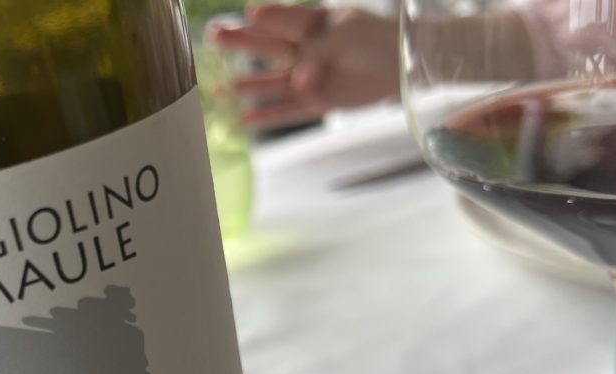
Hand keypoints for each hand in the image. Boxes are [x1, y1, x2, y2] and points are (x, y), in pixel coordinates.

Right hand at [210, 5, 400, 128]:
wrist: (401, 66)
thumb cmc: (375, 39)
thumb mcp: (345, 34)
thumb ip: (317, 53)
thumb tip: (297, 79)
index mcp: (313, 23)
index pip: (284, 18)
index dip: (268, 16)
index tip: (250, 14)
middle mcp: (305, 48)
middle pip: (267, 45)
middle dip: (241, 41)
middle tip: (214, 36)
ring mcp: (308, 77)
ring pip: (272, 82)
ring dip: (248, 84)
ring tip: (220, 89)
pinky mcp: (316, 102)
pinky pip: (288, 111)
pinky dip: (269, 116)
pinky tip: (246, 119)